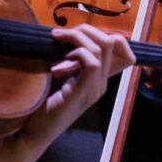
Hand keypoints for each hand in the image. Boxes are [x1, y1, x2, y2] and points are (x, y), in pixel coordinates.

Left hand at [20, 24, 134, 146]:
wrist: (35, 132)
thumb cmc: (42, 103)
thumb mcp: (59, 76)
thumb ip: (68, 60)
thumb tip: (64, 35)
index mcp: (99, 79)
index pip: (126, 54)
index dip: (112, 37)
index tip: (84, 34)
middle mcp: (102, 83)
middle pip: (113, 42)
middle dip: (87, 30)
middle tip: (62, 34)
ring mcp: (95, 89)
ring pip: (101, 48)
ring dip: (77, 37)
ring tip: (56, 39)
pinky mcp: (83, 93)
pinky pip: (91, 63)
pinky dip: (76, 53)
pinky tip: (58, 60)